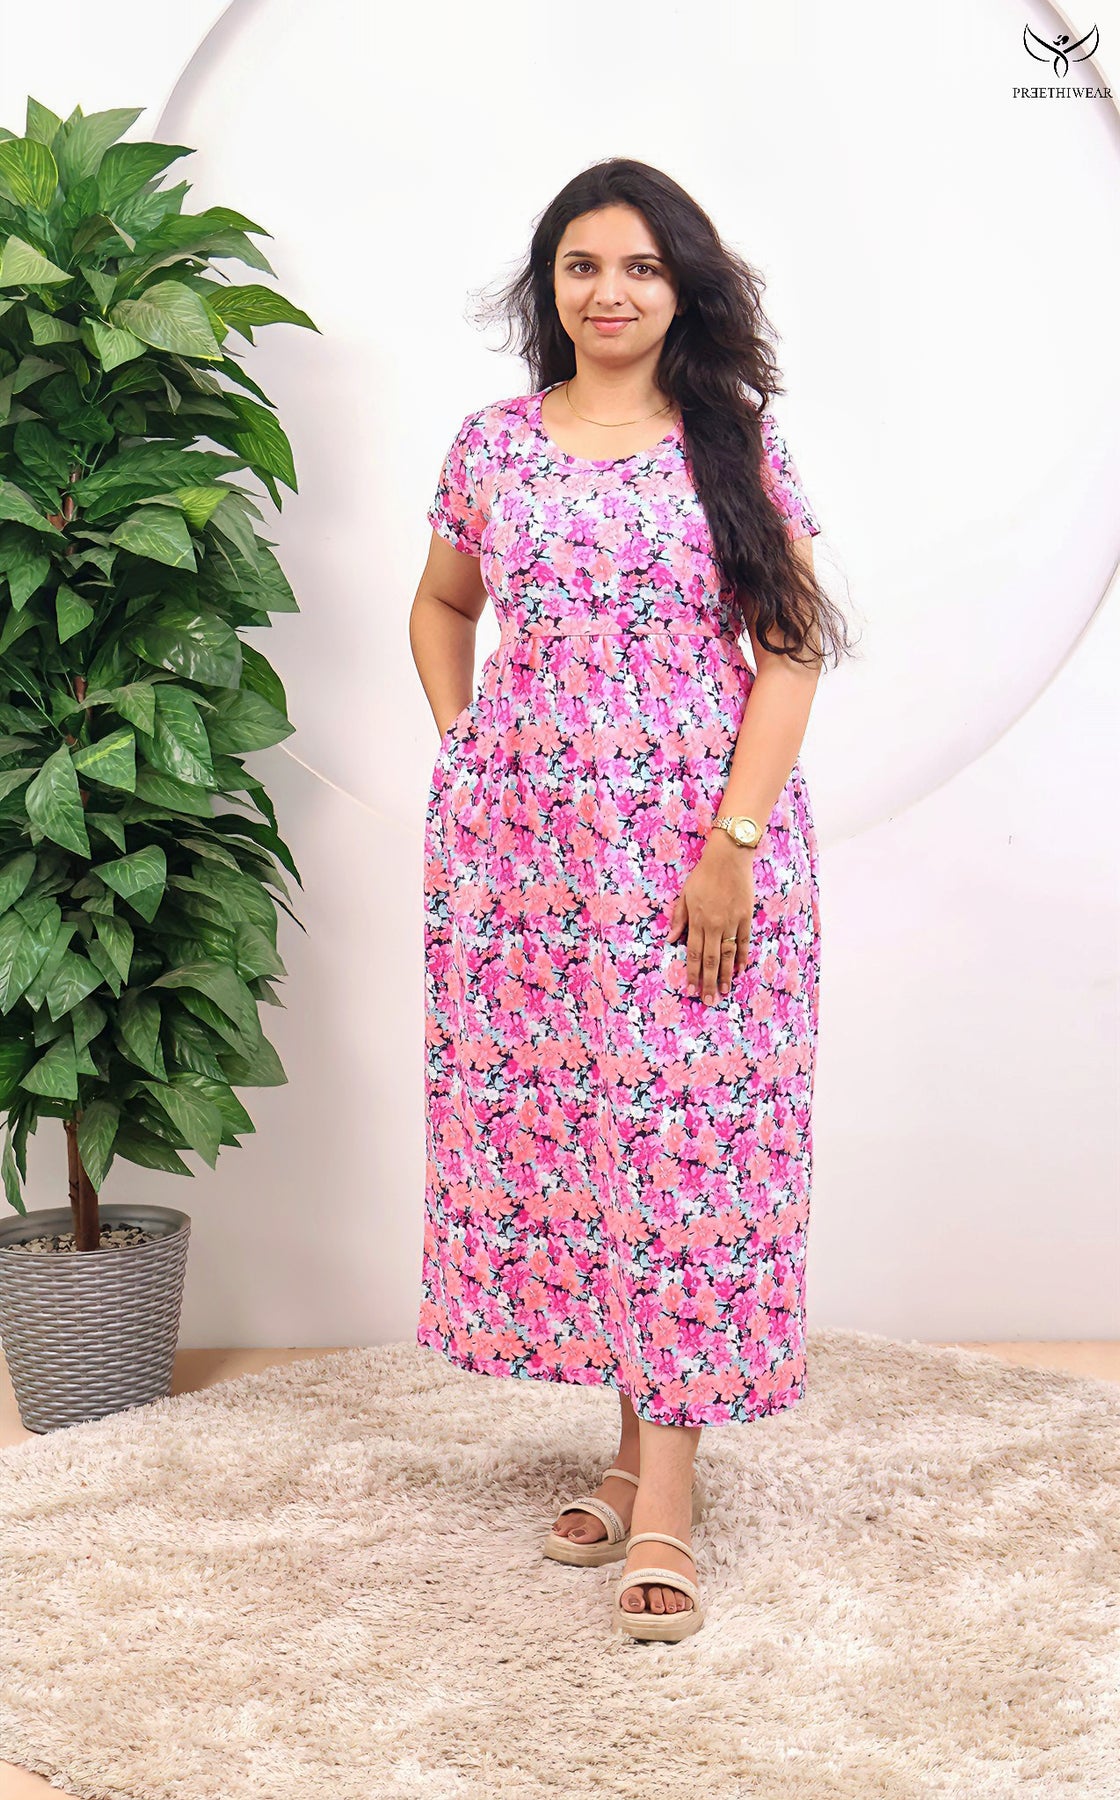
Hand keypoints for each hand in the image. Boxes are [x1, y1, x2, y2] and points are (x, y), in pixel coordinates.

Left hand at [666, 831, 755, 1003]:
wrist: (728, 858)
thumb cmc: (704, 875)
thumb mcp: (685, 894)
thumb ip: (679, 918)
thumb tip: (670, 940)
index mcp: (697, 920)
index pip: (693, 954)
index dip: (692, 974)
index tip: (691, 990)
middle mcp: (713, 924)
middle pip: (710, 959)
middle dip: (709, 982)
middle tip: (709, 1000)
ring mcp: (731, 922)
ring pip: (728, 954)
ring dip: (726, 975)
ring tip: (724, 991)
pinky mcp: (745, 917)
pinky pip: (743, 942)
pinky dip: (742, 957)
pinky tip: (740, 970)